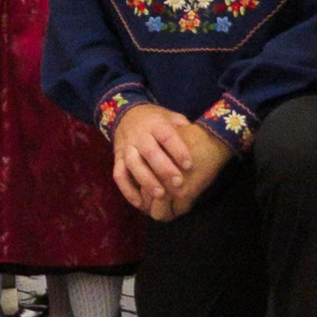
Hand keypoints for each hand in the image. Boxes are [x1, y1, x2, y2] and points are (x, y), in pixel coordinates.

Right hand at [109, 104, 229, 221]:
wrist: (127, 113)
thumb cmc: (156, 120)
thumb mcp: (171, 117)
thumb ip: (183, 128)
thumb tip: (199, 139)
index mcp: (155, 124)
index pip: (167, 136)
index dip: (178, 150)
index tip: (189, 165)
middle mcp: (139, 135)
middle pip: (149, 152)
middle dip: (164, 169)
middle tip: (178, 183)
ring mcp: (126, 147)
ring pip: (133, 164)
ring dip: (146, 180)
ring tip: (160, 195)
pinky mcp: (117, 158)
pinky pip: (119, 175)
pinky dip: (127, 190)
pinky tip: (139, 203)